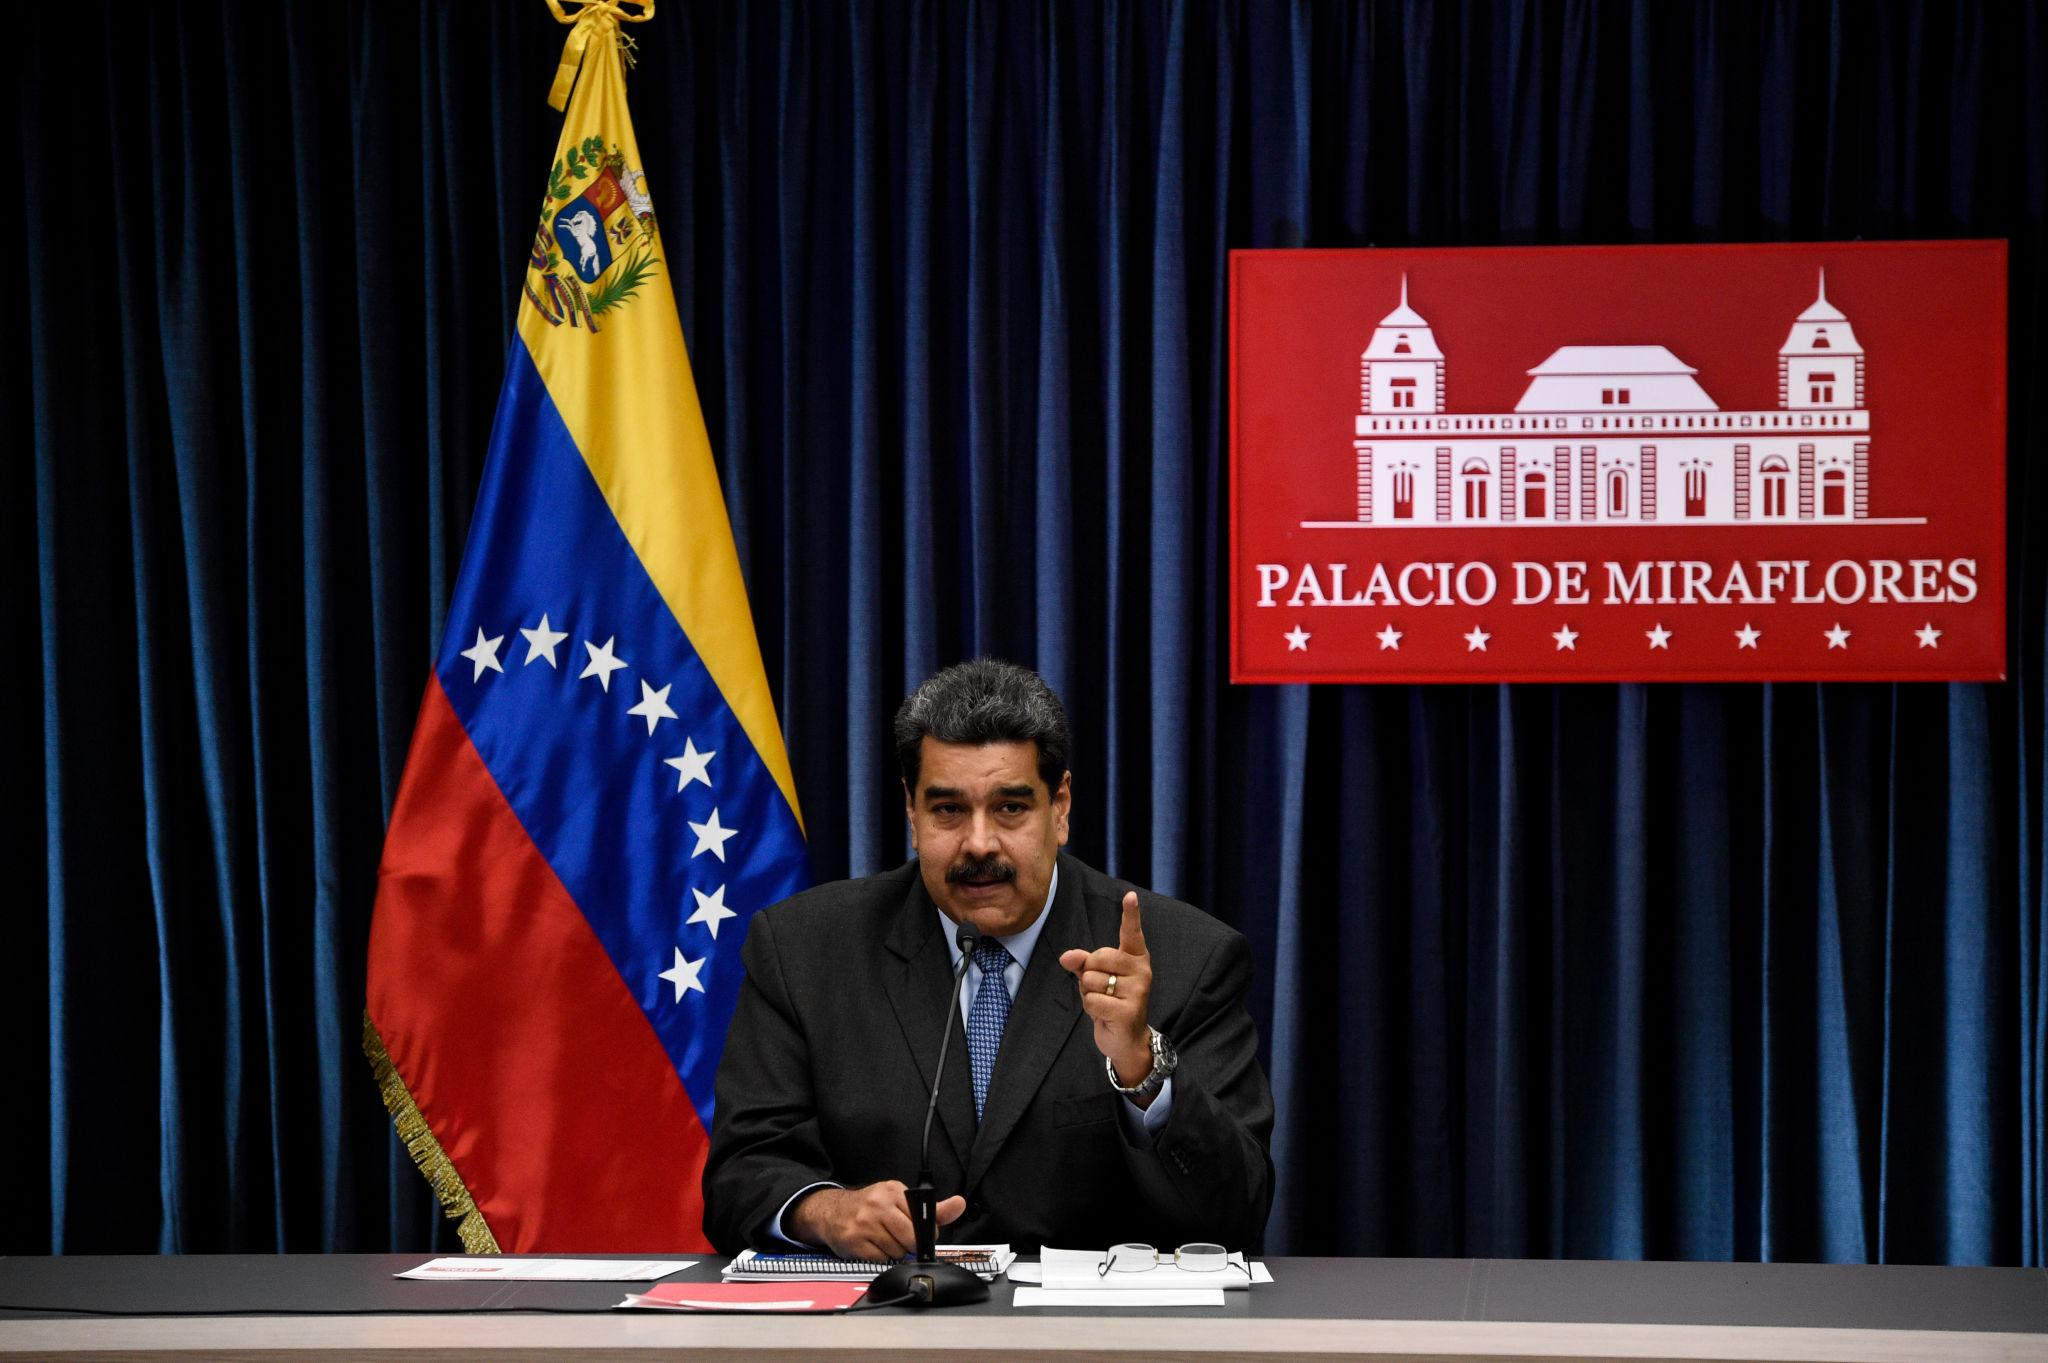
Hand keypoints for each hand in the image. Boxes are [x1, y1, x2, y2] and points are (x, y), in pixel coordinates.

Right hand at [787, 1181, 965, 1260]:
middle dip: (909, 1245)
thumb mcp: (900, 1201)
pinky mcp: (854, 1241)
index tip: (918, 1233)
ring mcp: (864, 1223)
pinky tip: (871, 1247)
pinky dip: (879, 1258)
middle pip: (911, 1238)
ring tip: (883, 1240)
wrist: (831, 1212)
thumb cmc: (870, 1207)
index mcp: (893, 1190)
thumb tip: (959, 1204)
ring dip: (894, 1252)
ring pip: (897, 1251)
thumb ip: (932, 1209)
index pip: (923, 1220)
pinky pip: (880, 1259)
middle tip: (900, 1239)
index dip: (923, 1232)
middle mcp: (878, 1204)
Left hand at [1058, 891, 1153, 1097]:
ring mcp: (1138, 991)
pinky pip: (1092, 1000)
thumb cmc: (1111, 1002)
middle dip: (1089, 973)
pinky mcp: (1128, 1011)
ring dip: (1088, 994)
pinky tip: (1104, 1015)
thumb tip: (1066, 956)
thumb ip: (1082, 962)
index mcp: (1136, 959)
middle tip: (1101, 988)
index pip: (1132, 933)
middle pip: (1098, 957)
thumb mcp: (1096, 978)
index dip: (1131, 914)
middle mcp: (1142, 971)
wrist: (1126, 1040)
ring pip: (1091, 980)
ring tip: (1104, 1002)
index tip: (1131, 896)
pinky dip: (1090, 1008)